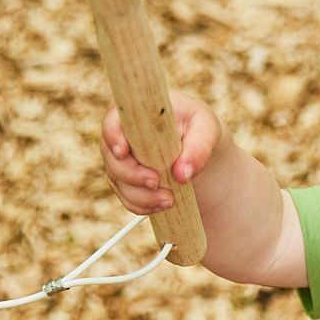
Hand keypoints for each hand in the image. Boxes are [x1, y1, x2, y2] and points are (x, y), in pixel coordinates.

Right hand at [99, 90, 220, 217]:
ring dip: (142, 196)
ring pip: (119, 182)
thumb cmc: (198, 127)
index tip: (123, 152)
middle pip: (112, 158)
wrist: (197, 144)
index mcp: (136, 113)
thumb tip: (182, 174)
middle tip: (156, 182)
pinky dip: (143, 205)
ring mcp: (121, 160)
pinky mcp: (127, 181)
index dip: (113, 136)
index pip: (113, 121)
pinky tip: (162, 206)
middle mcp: (122, 136)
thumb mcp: (206, 129)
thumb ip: (198, 148)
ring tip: (169, 200)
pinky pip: (127, 197)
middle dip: (132, 174)